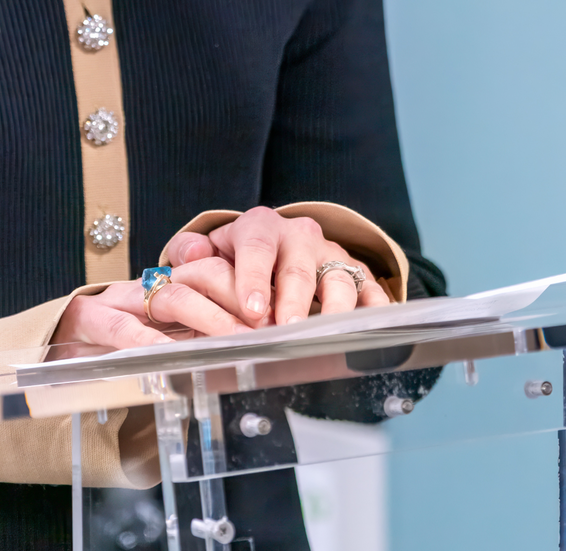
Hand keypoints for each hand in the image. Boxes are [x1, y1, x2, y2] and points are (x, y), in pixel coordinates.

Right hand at [51, 257, 253, 349]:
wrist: (47, 341)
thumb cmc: (111, 346)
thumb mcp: (161, 341)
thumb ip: (195, 341)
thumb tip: (247, 354)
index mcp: (169, 286)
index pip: (217, 271)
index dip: (247, 289)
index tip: (276, 314)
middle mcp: (149, 286)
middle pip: (203, 275)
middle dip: (238, 298)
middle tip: (265, 328)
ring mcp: (120, 299)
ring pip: (173, 295)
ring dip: (210, 318)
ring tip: (235, 341)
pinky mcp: (89, 319)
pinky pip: (122, 327)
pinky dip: (147, 342)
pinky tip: (167, 357)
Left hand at [162, 206, 388, 325]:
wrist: (274, 246)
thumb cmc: (240, 255)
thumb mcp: (212, 247)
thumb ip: (191, 250)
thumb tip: (190, 253)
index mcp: (260, 227)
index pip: (256, 246)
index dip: (254, 277)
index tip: (252, 309)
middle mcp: (299, 236)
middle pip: (299, 268)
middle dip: (293, 301)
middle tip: (285, 330)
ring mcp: (330, 254)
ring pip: (340, 277)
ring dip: (334, 309)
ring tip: (324, 337)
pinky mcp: (356, 272)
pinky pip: (371, 287)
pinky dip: (375, 307)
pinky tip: (374, 326)